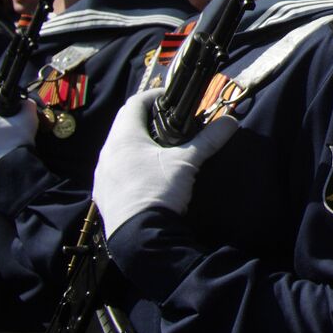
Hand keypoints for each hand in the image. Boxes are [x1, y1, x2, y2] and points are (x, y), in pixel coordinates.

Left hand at [93, 89, 238, 236]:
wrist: (139, 236)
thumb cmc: (159, 189)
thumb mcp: (188, 162)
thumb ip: (208, 139)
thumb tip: (231, 121)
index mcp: (123, 138)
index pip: (134, 103)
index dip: (153, 96)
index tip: (170, 99)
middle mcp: (107, 153)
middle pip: (125, 126)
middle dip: (146, 122)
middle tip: (169, 125)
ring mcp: (101, 176)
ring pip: (118, 150)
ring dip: (136, 146)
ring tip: (159, 152)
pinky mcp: (103, 195)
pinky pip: (115, 171)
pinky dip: (129, 166)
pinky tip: (145, 177)